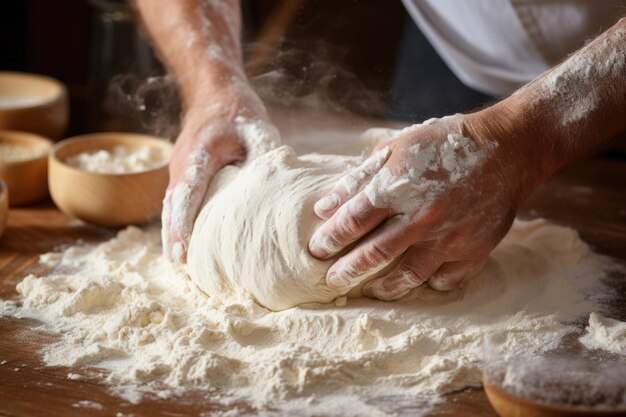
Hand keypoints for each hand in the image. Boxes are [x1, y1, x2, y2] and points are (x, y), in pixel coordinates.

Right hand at [162, 83, 279, 262]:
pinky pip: (177, 202)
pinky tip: (187, 242)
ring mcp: (179, 169)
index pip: (188, 193)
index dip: (184, 224)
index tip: (183, 250)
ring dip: (174, 232)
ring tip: (181, 263)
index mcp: (199, 155)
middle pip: (173, 207)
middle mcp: (182, 165)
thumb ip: (265, 155)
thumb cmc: (236, 110)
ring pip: (171, 207)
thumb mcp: (257, 128)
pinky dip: (178, 221)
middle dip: (175, 237)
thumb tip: (278, 188)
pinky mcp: (184, 172)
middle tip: (181, 266)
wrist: (212, 90)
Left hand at [308, 113, 531, 299]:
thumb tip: (325, 207)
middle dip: (346, 271)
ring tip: (370, 290)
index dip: (329, 239)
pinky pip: (444, 278)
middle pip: (373, 255)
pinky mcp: (474, 249)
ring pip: (407, 276)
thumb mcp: (396, 148)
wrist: (507, 148)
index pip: (351, 222)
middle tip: (331, 281)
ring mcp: (449, 237)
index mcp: (397, 186)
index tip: (316, 249)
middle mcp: (421, 216)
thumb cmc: (443, 145)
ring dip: (383, 287)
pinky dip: (428, 283)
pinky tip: (419, 280)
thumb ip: (358, 178)